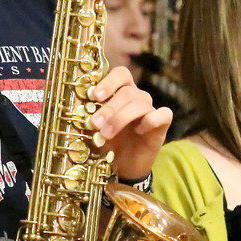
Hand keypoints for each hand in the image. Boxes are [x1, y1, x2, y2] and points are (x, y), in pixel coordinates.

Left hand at [89, 66, 172, 180]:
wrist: (124, 166)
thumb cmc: (110, 143)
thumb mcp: (95, 130)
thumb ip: (89, 118)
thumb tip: (78, 111)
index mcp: (121, 92)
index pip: (121, 74)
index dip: (108, 82)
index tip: (94, 96)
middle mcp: (138, 97)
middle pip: (127, 92)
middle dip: (109, 108)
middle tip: (95, 124)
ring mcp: (151, 109)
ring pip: (140, 104)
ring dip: (120, 119)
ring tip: (106, 134)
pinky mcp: (163, 124)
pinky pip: (162, 115)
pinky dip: (150, 122)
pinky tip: (139, 132)